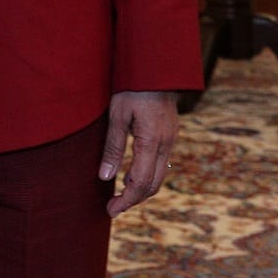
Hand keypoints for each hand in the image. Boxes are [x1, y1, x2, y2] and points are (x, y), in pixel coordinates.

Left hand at [99, 89, 178, 215]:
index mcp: (152, 140)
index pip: (141, 182)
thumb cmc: (131, 87)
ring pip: (159, 175)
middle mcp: (166, 143)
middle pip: (153, 184)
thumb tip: (105, 177)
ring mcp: (171, 138)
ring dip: (141, 189)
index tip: (111, 210)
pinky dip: (147, 175)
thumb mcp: (116, 115)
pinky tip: (131, 175)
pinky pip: (161, 162)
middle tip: (112, 209)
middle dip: (133, 199)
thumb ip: (113, 147)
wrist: (154, 67)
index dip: (126, 200)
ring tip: (119, 195)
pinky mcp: (170, 134)